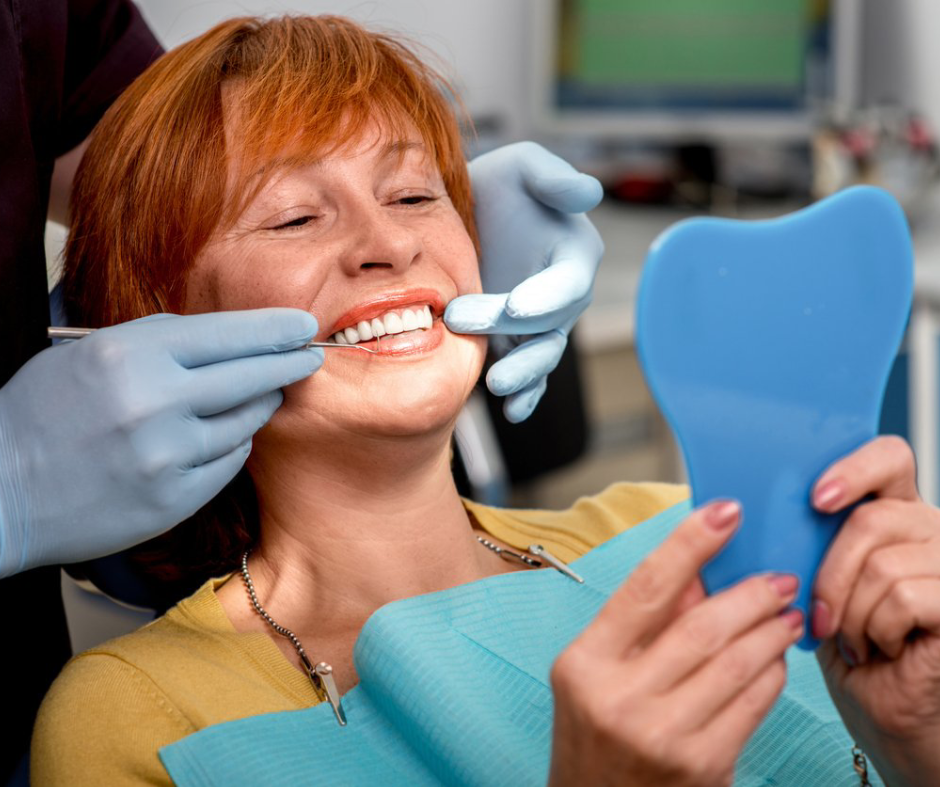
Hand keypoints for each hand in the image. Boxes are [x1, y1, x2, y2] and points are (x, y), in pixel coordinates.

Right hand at [0, 308, 321, 576]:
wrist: (2, 491)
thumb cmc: (43, 415)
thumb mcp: (90, 355)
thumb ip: (157, 342)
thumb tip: (226, 339)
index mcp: (130, 355)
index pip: (227, 334)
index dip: (273, 329)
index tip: (303, 324)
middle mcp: (154, 403)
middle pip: (250, 376)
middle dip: (288, 363)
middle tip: (310, 357)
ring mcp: (166, 455)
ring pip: (245, 421)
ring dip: (260, 404)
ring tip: (265, 393)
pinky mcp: (173, 499)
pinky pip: (228, 462)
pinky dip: (232, 445)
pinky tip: (225, 436)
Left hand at [444, 142, 603, 422]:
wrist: (463, 216)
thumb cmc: (499, 185)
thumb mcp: (522, 166)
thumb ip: (553, 178)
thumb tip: (589, 193)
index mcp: (573, 254)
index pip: (569, 282)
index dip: (547, 296)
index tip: (517, 306)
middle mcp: (563, 295)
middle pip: (548, 324)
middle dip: (512, 331)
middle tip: (461, 321)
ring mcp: (540, 324)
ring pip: (541, 356)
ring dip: (523, 374)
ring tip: (497, 386)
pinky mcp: (516, 343)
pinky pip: (528, 375)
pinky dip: (525, 396)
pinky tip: (512, 411)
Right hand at [548, 501, 802, 786]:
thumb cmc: (595, 735)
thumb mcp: (597, 672)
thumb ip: (642, 622)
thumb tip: (699, 569)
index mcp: (584, 663)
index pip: (645, 588)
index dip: (689, 543)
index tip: (725, 511)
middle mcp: (619, 699)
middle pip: (702, 626)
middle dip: (750, 593)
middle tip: (778, 577)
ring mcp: (663, 736)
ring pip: (736, 663)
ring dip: (770, 631)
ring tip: (785, 613)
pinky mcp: (703, 766)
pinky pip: (752, 704)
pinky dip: (771, 673)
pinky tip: (775, 658)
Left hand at [811, 436, 939, 785]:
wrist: (887, 715)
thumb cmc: (849, 649)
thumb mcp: (818, 582)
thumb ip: (807, 537)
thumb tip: (755, 507)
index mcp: (895, 512)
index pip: (889, 457)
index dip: (854, 468)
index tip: (816, 499)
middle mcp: (931, 529)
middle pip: (873, 518)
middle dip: (831, 574)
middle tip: (821, 615)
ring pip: (884, 564)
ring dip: (853, 614)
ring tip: (857, 639)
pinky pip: (905, 597)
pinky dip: (879, 630)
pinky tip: (883, 649)